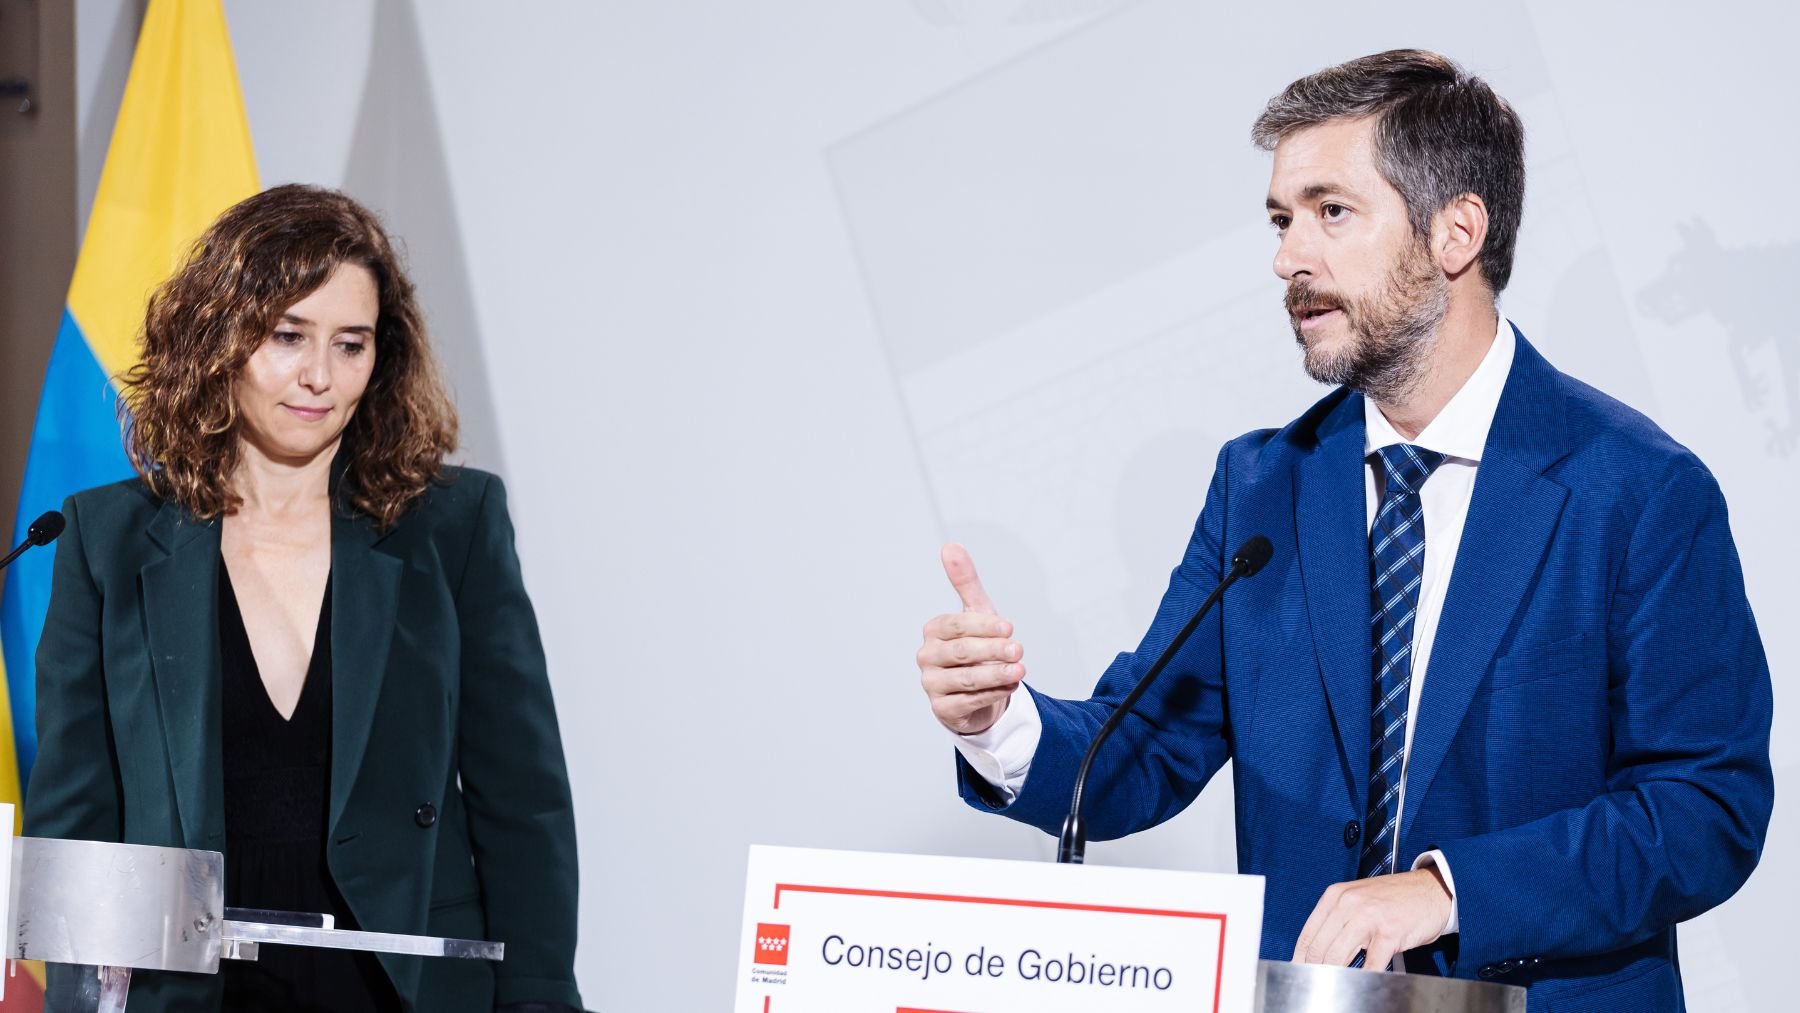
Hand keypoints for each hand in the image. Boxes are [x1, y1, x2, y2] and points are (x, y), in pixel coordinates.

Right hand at [917, 543, 1025, 734]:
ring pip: (966, 679)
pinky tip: (1010, 687)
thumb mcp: (977, 614)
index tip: (1009, 627)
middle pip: (961, 652)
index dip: (983, 626)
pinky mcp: (942, 709)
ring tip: (1020, 670)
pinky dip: (993, 694)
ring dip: (996, 675)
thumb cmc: (977, 648)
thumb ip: (965, 582)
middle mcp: (927, 657)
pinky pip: (969, 702)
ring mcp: (931, 684)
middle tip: (1019, 649)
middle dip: (993, 650)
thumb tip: (951, 546)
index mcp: (933, 630)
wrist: (977, 691)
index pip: (956, 625)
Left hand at [1292, 868, 1450, 970]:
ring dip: (1334, 975)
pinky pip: (1370, 963)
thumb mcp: (1358, 899)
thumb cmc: (1395, 898)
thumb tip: (1318, 949)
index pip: (1308, 933)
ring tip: (1333, 985)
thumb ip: (1338, 919)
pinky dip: (1363, 977)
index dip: (1301, 957)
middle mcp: (1348, 904)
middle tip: (1316, 982)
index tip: (1299, 969)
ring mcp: (1368, 918)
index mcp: (1336, 896)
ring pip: (1338, 955)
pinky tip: (1361, 983)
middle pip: (1320, 947)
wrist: (1431, 889)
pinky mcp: (1388, 933)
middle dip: (1315, 969)